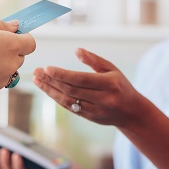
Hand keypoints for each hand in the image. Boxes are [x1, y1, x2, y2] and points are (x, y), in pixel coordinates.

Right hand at [0, 15, 35, 96]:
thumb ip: (2, 25)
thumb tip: (16, 28)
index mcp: (11, 45)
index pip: (31, 43)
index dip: (23, 37)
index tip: (11, 35)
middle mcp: (10, 65)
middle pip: (20, 57)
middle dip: (10, 50)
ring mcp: (1, 80)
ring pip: (8, 70)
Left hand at [33, 48, 148, 128]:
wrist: (132, 112)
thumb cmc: (120, 85)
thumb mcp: (112, 69)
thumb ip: (94, 60)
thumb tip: (76, 50)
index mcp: (110, 84)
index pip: (81, 79)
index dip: (62, 74)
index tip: (47, 68)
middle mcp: (103, 98)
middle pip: (72, 90)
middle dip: (51, 81)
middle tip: (37, 72)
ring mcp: (96, 110)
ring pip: (68, 101)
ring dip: (50, 90)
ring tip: (37, 80)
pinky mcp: (90, 118)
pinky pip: (70, 107)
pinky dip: (57, 98)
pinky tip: (48, 89)